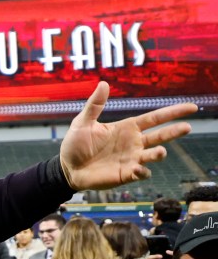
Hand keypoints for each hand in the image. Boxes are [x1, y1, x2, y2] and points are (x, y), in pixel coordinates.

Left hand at [59, 82, 195, 189]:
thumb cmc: (75, 144)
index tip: (192, 108)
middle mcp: (134, 143)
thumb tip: (103, 83)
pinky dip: (143, 171)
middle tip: (187, 127)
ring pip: (153, 155)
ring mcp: (131, 159)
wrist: (66, 168)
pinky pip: (141, 173)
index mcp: (127, 128)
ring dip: (159, 154)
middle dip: (174, 131)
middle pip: (160, 135)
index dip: (172, 112)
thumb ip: (95, 105)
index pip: (154, 118)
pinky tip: (138, 168)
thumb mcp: (83, 122)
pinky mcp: (126, 174)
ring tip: (160, 151)